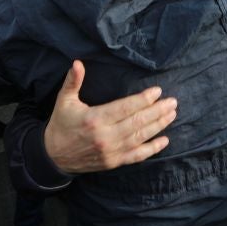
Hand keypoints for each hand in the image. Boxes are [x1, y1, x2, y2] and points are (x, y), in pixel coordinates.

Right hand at [43, 60, 177, 173]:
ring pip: (140, 137)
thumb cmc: (61, 124)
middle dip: (157, 111)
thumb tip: (77, 63)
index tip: (157, 91)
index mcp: (95, 119)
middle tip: (173, 101)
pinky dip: (152, 149)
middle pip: (137, 122)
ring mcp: (111, 152)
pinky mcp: (114, 162)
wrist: (53, 156)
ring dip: (159, 126)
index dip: (143, 99)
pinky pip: (137, 156)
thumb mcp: (64, 101)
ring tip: (172, 114)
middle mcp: (105, 137)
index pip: (125, 108)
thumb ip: (73, 82)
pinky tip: (165, 140)